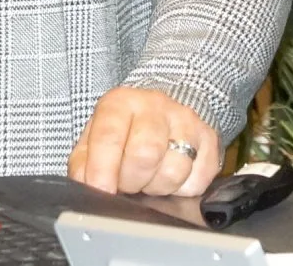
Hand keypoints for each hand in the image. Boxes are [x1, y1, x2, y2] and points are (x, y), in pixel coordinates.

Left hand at [68, 87, 221, 197]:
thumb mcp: (93, 140)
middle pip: (145, 154)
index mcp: (120, 103)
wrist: (159, 112)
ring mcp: (186, 120)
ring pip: (174, 171)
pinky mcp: (209, 139)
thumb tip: (87, 186)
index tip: (102, 189)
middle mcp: (155, 105)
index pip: (110, 136)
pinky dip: (181, 190)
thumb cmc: (123, 132)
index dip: (103, 169)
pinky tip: (170, 177)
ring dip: (157, 187)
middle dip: (132, 181)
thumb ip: (83, 164)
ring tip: (149, 179)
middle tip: (127, 183)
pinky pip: (197, 180)